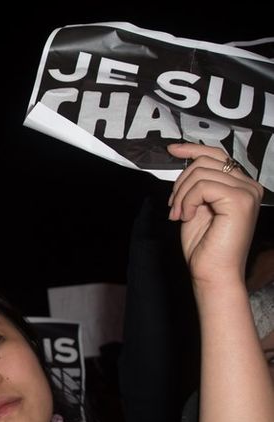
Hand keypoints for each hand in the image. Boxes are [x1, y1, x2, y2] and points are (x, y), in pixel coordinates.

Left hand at [167, 143, 263, 284]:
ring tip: (179, 215)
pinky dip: (187, 200)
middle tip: (174, 206)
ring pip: (201, 172)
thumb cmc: (204, 245)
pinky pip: (202, 185)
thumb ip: (197, 185)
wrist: (213, 272)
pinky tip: (186, 217)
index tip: (171, 150)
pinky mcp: (240, 200)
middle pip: (206, 161)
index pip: (217, 156)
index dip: (192, 149)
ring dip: (181, 194)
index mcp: (241, 186)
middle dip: (181, 182)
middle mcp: (250, 186)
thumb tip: (183, 161)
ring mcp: (248, 192)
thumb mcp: (196, 206)